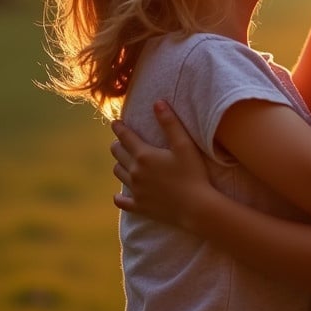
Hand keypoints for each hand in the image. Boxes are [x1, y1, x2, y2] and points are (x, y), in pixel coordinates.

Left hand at [111, 102, 212, 224]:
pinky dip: (120, 197)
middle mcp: (135, 172)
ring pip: (118, 173)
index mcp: (144, 155)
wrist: (196, 207)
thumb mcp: (184, 145)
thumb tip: (157, 103)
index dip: (119, 128)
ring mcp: (136, 190)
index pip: (125, 137)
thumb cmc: (193, 173)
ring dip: (119, 165)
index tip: (115, 122)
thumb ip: (170, 123)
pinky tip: (120, 196)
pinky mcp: (140, 206)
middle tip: (120, 141)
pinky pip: (123, 202)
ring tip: (124, 162)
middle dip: (117, 145)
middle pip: (118, 154)